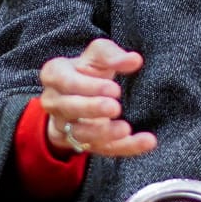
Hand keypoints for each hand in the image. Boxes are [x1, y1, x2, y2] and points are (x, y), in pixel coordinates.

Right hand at [40, 38, 157, 157]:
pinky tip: (145, 142)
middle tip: (115, 108)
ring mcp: (65, 125)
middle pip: (70, 108)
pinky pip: (103, 148)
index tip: (115, 89)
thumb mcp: (97, 53)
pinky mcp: (83, 142)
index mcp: (55, 74)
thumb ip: (112, 54)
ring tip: (126, 129)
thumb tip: (134, 60)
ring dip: (104, 133)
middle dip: (93, 109)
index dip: (88, 87)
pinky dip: (125, 146)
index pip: (66, 81)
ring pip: (80, 133)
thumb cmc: (89, 68)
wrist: (80, 93)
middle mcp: (55, 102)